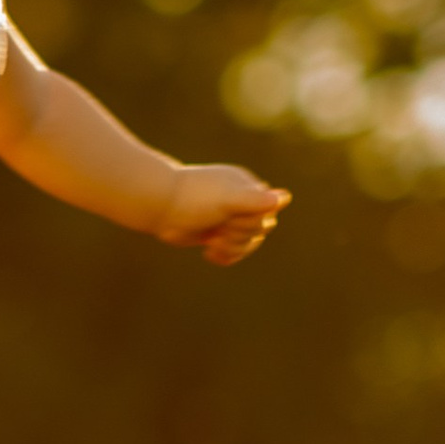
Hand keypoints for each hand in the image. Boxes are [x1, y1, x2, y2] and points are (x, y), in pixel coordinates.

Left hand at [154, 163, 290, 265]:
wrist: (158, 205)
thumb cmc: (193, 198)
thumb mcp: (227, 200)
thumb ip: (255, 200)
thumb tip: (285, 198)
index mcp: (248, 188)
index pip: (268, 214)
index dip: (251, 222)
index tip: (228, 217)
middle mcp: (242, 201)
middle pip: (259, 231)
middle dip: (239, 236)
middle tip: (216, 229)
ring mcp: (229, 218)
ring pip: (248, 243)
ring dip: (231, 247)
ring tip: (210, 242)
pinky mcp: (216, 233)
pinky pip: (233, 251)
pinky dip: (224, 256)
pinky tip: (208, 253)